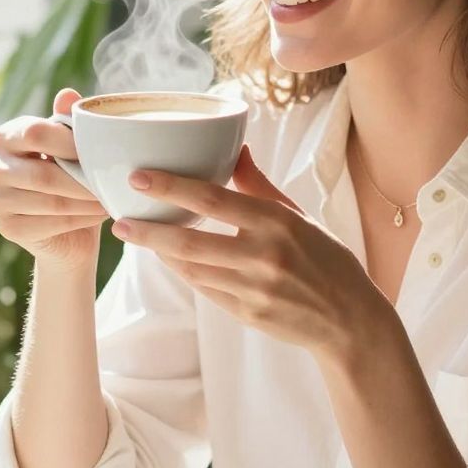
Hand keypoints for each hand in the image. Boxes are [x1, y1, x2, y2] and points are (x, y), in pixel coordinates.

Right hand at [0, 88, 107, 271]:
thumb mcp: (71, 146)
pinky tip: (98, 215)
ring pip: (50, 202)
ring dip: (86, 202)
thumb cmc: (70, 176)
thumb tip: (67, 94)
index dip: (70, 142)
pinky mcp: (7, 228)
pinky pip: (50, 224)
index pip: (34, 133)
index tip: (100, 150)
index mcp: (5, 137)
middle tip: (112, 182)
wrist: (67, 229)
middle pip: (43, 174)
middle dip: (83, 180)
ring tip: (110, 198)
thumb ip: (68, 120)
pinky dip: (80, 220)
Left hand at [113, 144, 388, 356]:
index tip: (138, 177)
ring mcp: (253, 289)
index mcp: (277, 223)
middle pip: (189, 241)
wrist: (348, 319)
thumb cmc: (325, 259)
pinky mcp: (247, 314)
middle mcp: (263, 256)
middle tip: (118, 220)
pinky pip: (204, 289)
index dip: (170, 187)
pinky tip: (169, 258)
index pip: (212, 200)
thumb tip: (237, 148)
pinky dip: (183, 272)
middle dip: (148, 231)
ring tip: (137, 234)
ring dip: (160, 252)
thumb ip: (260, 186)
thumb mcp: (298, 216)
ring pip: (191, 268)